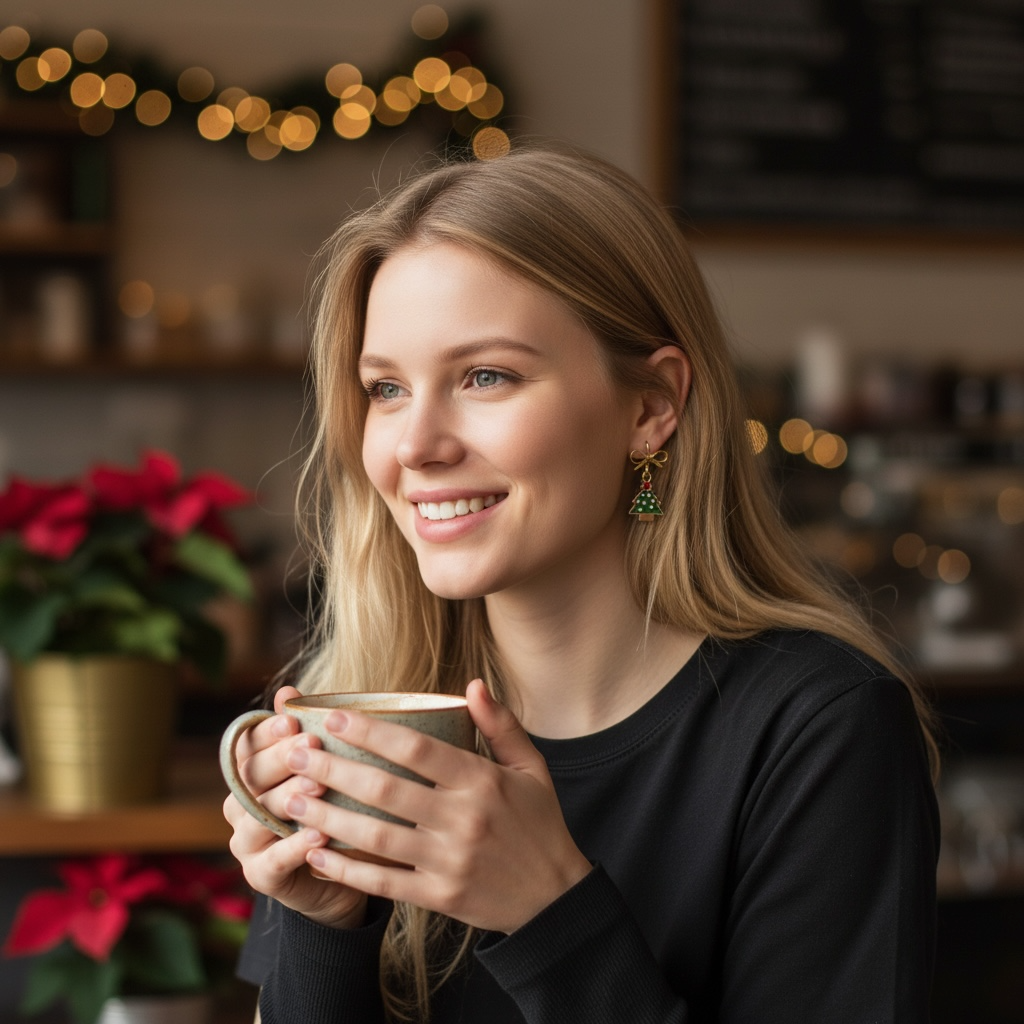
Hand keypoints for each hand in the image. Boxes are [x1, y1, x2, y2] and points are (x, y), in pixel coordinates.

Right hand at [222, 685, 368, 928]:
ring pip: (258, 816)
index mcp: (252, 774)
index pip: (248, 745)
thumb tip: (289, 689)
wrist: (343, 875)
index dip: (268, 730)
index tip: (293, 717)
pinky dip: (295, 846)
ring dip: (288, 798)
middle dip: (282, 758)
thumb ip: (308, 732)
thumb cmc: (336, 809)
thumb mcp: (328, 769)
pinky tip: (319, 834)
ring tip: (319, 786)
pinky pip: (274, 860)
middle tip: (312, 743)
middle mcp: (241, 806)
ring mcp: (247, 843)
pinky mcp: (261, 876)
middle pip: (251, 776)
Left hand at [282, 679, 592, 933]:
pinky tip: (315, 852)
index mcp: (481, 781)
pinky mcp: (440, 896)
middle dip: (332, 770)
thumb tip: (472, 685)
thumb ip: (500, 725)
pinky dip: (346, 869)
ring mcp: (448, 861)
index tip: (332, 719)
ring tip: (290, 798)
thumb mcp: (532, 767)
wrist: (555, 897)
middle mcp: (462, 819)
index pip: (416, 749)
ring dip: (328, 817)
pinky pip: (384, 882)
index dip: (370, 732)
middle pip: (384, 790)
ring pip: (376, 836)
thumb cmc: (539, 823)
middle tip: (294, 753)